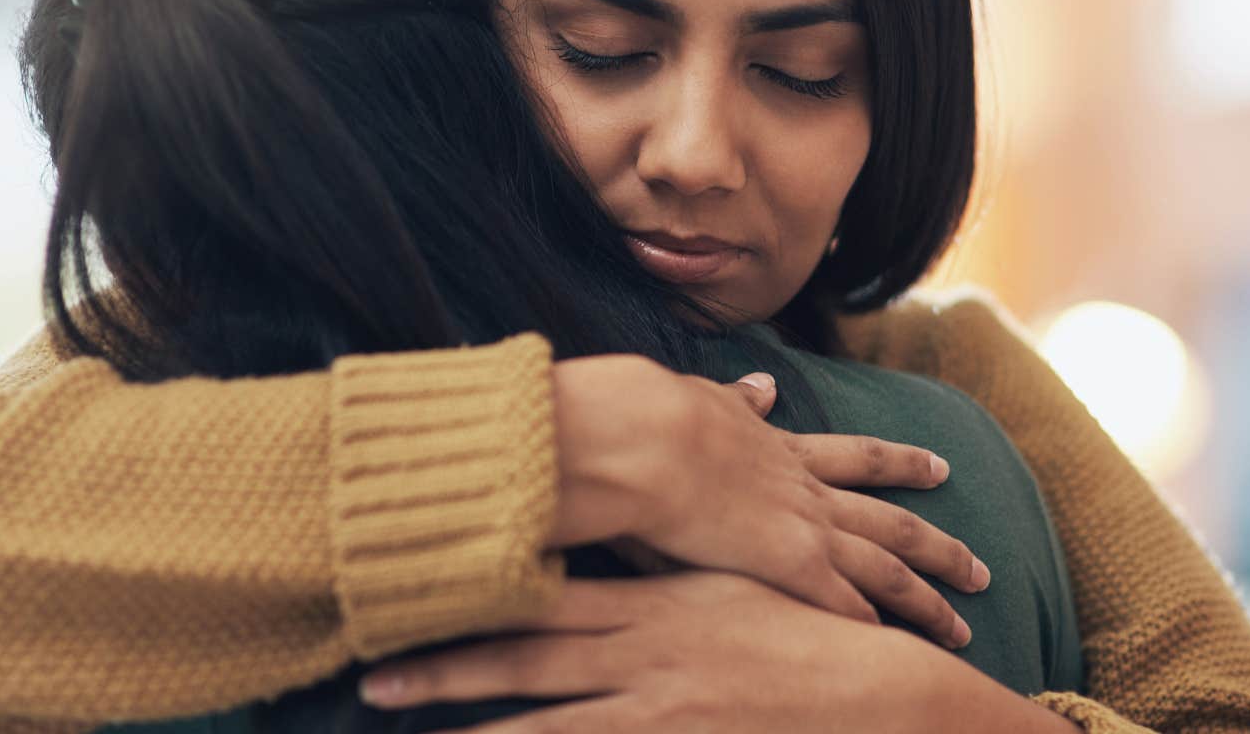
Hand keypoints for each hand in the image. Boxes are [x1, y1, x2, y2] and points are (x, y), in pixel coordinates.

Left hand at [358, 573, 1077, 733]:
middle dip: (446, 673)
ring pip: (551, 730)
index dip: (469, 599)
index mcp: (646, 602)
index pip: (539, 597)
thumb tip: (597, 536)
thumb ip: (655, 562)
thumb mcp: (718, 581)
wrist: (876, 691)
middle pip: (525, 664)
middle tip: (372, 682)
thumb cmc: (794, 627)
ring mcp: (659, 712)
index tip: (403, 598)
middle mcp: (641, 654)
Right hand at [547, 355, 986, 645]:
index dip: (901, 465)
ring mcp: (805, 529)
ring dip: (928, 600)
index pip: (858, 458)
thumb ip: (737, 399)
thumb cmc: (660, 417)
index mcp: (783, 450)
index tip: (938, 468)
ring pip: (888, 570)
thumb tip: (763, 384)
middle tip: (980, 568)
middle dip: (939, 546)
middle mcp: (806, 492)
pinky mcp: (790, 566)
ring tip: (964, 627)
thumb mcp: (706, 398)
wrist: (651, 439)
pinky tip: (893, 648)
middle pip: (892, 523)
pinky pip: (845, 606)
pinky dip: (872, 627)